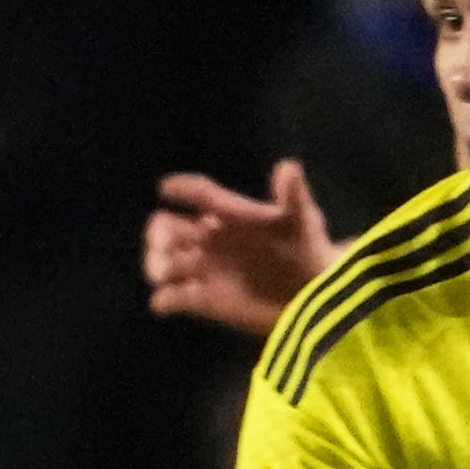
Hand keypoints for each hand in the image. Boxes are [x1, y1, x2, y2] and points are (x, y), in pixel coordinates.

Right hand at [144, 164, 339, 337]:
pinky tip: (165, 302)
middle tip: (163, 243)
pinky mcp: (204, 300)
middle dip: (159, 233)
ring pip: (165, 261)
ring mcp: (205, 269)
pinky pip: (174, 298)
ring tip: (162, 274)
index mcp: (229, 215)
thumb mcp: (303, 221)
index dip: (181, 189)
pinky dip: (164, 300)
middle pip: (168, 227)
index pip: (200, 195)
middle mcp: (210, 239)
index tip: (166, 188)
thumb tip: (289, 166)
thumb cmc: (307, 251)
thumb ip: (293, 196)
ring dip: (156, 264)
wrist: (313, 296)